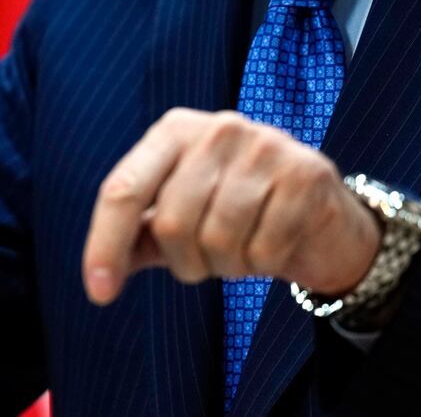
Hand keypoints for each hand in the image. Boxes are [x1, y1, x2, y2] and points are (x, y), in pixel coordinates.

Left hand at [81, 108, 379, 304]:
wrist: (321, 216)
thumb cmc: (238, 215)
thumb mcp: (181, 219)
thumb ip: (137, 237)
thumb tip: (100, 275)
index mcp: (175, 130)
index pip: (124, 188)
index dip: (105, 244)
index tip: (99, 293)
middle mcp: (218, 128)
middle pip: (170, 223)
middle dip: (186, 262)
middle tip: (210, 258)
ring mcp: (266, 146)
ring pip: (217, 240)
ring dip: (228, 266)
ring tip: (244, 249)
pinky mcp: (305, 175)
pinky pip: (263, 251)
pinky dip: (264, 264)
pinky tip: (274, 243)